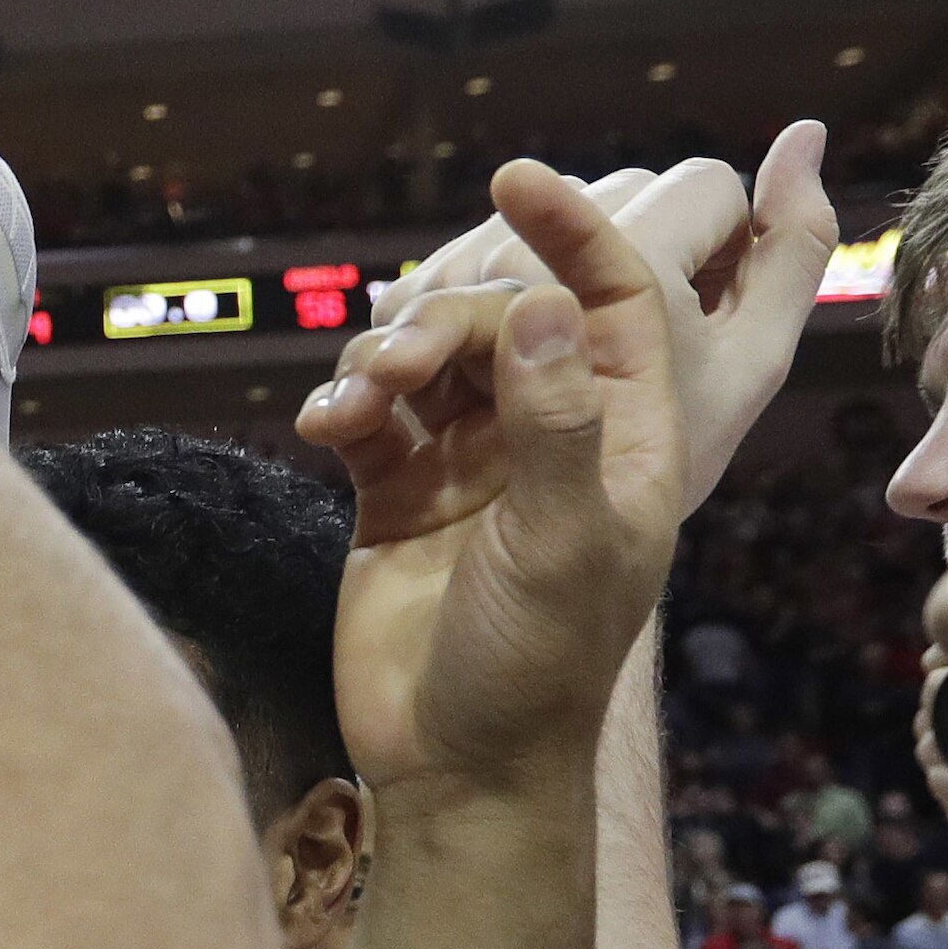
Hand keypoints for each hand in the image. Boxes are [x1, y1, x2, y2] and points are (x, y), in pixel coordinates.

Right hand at [301, 161, 709, 792]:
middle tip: (394, 367)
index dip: (574, 231)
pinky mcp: (397, 492)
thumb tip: (547, 303)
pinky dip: (343, 406)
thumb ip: (558, 422)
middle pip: (501, 319)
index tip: (515, 179)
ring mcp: (472, 461)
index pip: (613, 300)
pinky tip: (323, 428)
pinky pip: (369, 414)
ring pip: (427, 357)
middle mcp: (552, 434)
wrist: (455, 769)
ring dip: (382, 363)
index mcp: (624, 436)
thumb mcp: (564, 543)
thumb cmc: (538, 667)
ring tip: (352, 406)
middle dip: (444, 322)